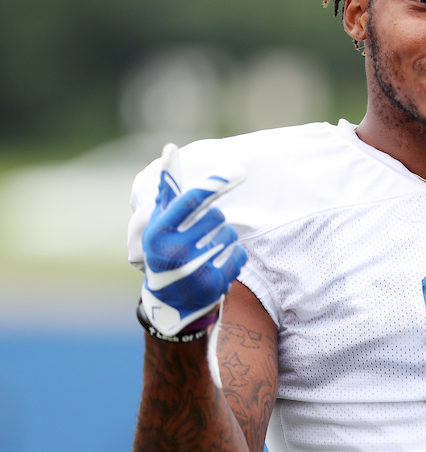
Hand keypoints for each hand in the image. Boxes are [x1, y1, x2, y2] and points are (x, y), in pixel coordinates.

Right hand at [141, 143, 246, 335]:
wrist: (171, 302)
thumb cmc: (166, 249)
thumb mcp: (160, 222)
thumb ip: (168, 188)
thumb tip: (170, 148)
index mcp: (159, 231)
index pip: (191, 201)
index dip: (215, 184)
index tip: (239, 170)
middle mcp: (174, 250)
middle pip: (216, 217)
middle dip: (212, 222)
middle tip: (196, 237)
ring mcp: (195, 269)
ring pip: (230, 234)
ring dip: (223, 240)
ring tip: (204, 254)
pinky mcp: (215, 284)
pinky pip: (240, 254)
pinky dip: (233, 258)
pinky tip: (215, 267)